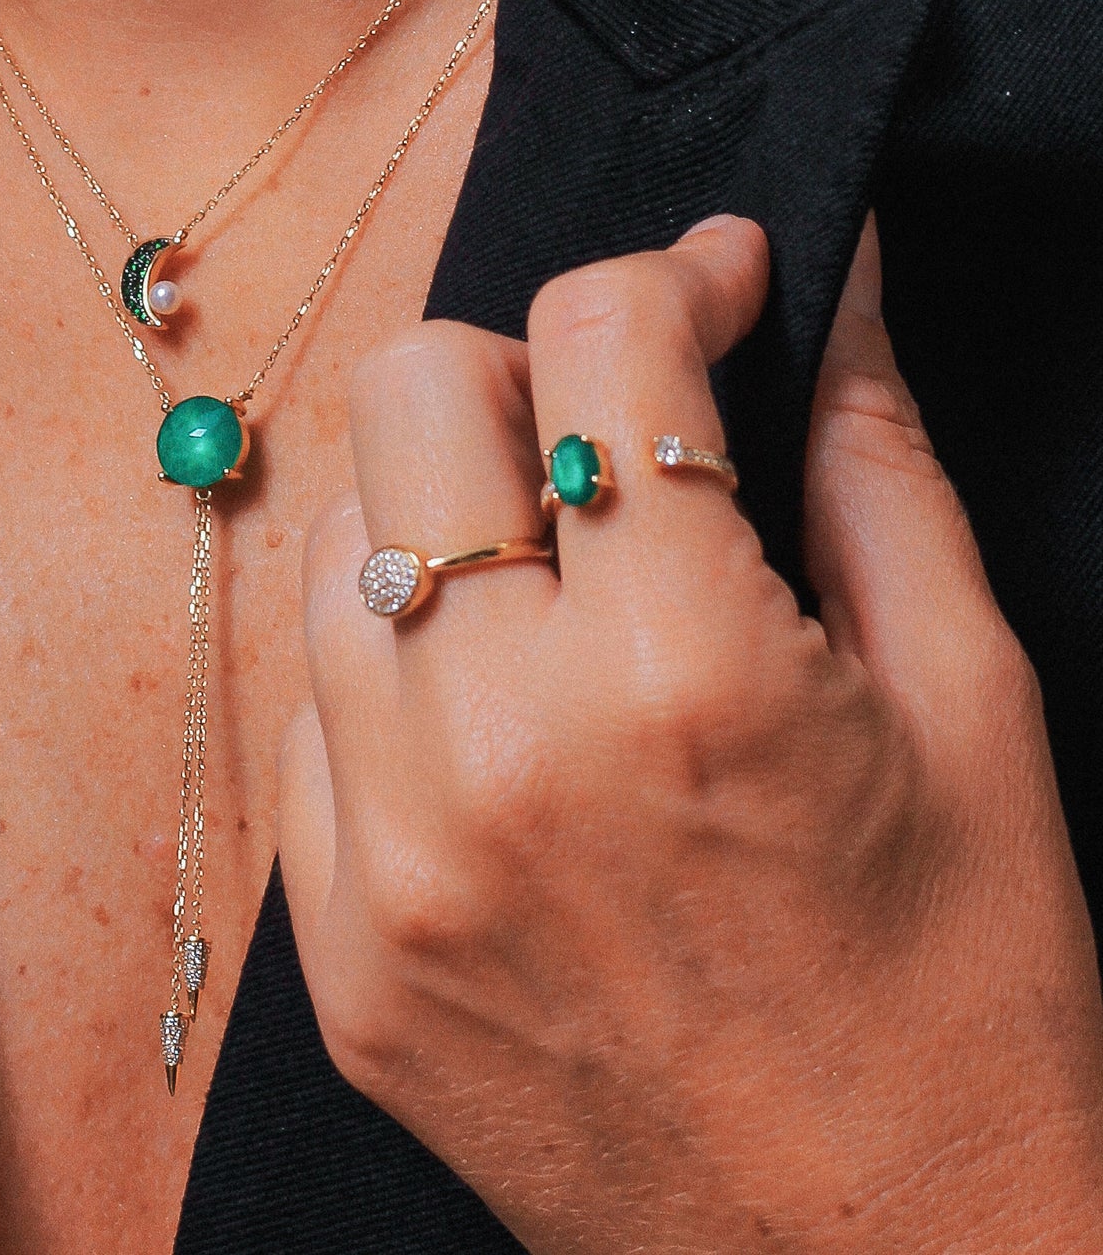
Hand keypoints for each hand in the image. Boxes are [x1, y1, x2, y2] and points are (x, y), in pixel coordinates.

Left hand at [279, 215, 1102, 1251]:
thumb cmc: (966, 1004)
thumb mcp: (972, 707)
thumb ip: (872, 459)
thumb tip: (824, 284)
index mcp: (683, 672)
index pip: (597, 341)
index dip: (674, 272)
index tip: (721, 288)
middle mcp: (497, 746)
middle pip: (408, 393)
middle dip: (518, 368)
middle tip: (608, 432)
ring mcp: (385, 852)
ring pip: (333, 537)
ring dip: (440, 510)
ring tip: (549, 574)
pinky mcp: (335, 944)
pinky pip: (305, 708)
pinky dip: (389, 662)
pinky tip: (491, 708)